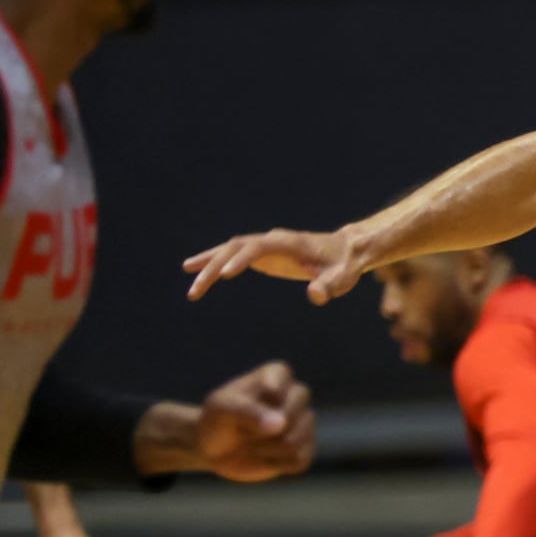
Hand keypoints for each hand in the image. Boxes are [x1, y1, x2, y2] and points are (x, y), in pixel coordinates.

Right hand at [184, 227, 365, 304]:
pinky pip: (232, 256)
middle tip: (196, 290)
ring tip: (189, 282)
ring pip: (229, 250)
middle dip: (214, 267)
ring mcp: (265, 245)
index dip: (241, 259)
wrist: (346, 251)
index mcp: (289, 243)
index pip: (259, 247)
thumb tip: (315, 296)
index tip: (225, 275)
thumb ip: (329, 286)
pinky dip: (214, 263)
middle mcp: (272, 240)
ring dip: (208, 265)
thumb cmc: (344, 265)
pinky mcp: (262, 254)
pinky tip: (195, 272)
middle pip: (236, 248)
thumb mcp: (342, 278)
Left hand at [193, 361, 317, 481]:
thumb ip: (249, 411)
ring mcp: (303, 423)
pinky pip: (299, 460)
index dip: (254, 409)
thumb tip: (281, 424)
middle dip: (265, 429)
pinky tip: (263, 457)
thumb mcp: (222, 409)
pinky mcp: (305, 448)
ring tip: (251, 446)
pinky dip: (275, 464)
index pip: (277, 391)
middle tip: (244, 431)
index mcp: (278, 374)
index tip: (235, 408)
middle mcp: (296, 395)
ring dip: (266, 449)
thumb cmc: (217, 420)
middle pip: (296, 413)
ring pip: (296, 440)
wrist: (214, 448)